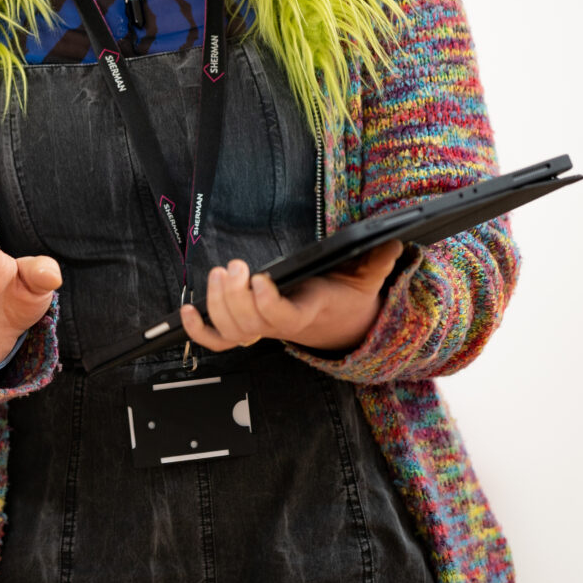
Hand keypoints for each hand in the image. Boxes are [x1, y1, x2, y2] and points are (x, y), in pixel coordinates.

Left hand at [180, 241, 402, 354]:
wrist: (341, 326)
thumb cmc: (346, 298)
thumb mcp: (366, 279)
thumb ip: (376, 262)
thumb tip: (394, 241)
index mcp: (307, 312)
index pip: (284, 318)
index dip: (267, 303)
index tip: (259, 278)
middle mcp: (280, 325)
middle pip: (248, 325)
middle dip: (234, 297)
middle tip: (233, 267)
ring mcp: (262, 330)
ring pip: (231, 331)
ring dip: (217, 303)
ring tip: (219, 273)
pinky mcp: (249, 330)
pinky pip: (219, 340)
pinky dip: (199, 331)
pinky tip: (187, 309)